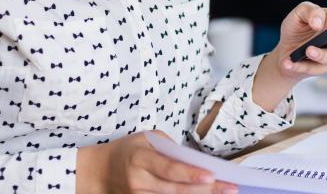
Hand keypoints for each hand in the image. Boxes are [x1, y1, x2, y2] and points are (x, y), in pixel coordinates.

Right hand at [76, 130, 236, 193]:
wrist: (96, 172)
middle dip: (206, 190)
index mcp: (141, 158)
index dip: (190, 174)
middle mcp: (139, 181)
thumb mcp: (144, 138)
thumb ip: (169, 146)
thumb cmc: (125, 151)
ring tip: (224, 193)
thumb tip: (193, 158)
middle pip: (176, 189)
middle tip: (230, 188)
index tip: (211, 176)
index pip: (169, 168)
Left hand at [275, 1, 326, 76]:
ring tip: (308, 50)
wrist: (283, 51)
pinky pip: (311, 68)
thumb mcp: (300, 13)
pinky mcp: (318, 68)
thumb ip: (311, 11)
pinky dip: (298, 65)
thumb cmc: (298, 28)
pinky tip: (288, 62)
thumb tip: (319, 22)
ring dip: (320, 54)